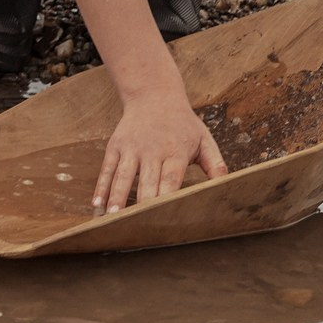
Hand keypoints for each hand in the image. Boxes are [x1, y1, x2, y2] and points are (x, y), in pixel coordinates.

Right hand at [95, 89, 227, 213]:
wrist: (154, 94)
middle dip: (142, 204)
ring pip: (123, 175)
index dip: (166, 198)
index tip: (164, 218)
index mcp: (175, 152)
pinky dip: (102, 186)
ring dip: (117, 197)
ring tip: (113, 218)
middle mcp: (152, 150)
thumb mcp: (204, 139)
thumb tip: (226, 188)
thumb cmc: (183, 124)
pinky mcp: (116, 145)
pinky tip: (97, 203)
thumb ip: (215, 165)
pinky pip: (107, 168)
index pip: (171, 178)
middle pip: (146, 181)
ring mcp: (131, 147)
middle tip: (138, 228)